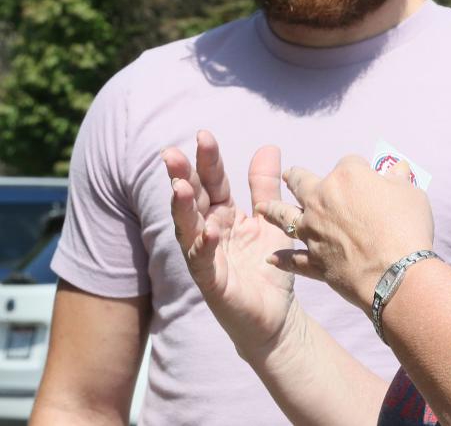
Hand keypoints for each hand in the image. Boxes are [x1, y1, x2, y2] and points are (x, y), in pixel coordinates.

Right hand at [163, 131, 296, 360]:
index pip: (213, 183)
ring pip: (188, 229)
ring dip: (182, 208)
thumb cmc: (268, 267)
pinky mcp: (212, 283)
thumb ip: (264, 186)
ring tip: (179, 186)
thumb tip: (267, 146)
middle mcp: (209, 232)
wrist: (277, 316)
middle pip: (192, 200)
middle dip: (182, 176)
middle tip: (172, 153)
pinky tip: (208, 230)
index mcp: (224, 215)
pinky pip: (203, 262)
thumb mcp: (271, 219)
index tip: (203, 135)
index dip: (207, 161)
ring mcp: (207, 258)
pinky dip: (203, 246)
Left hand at [256, 156, 433, 311]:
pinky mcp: (314, 261)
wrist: (396, 274)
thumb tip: (396, 170)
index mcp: (347, 176)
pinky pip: (293, 259)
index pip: (350, 163)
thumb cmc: (408, 228)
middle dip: (297, 177)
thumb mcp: (411, 194)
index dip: (361, 170)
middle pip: (303, 181)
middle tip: (291, 175)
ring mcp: (313, 231)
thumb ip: (398, 180)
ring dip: (272, 211)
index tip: (369, 179)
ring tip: (261, 207)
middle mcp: (322, 199)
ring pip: (285, 217)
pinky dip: (283, 260)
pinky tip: (272, 259)